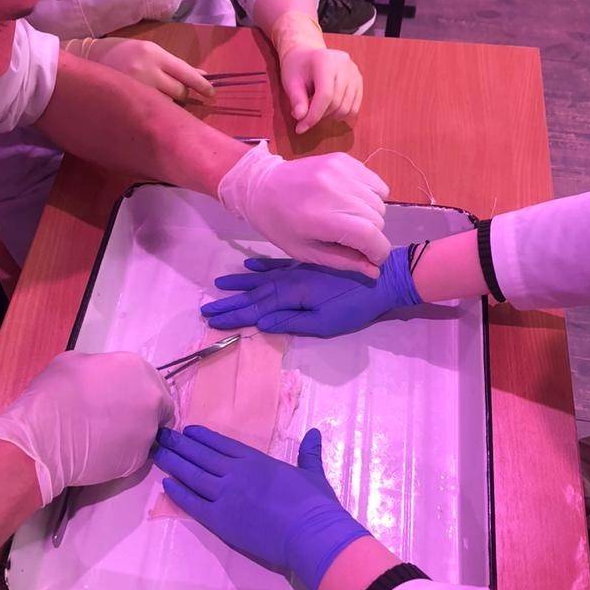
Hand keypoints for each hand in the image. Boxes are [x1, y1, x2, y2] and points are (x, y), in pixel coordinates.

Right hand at [0, 351, 173, 504]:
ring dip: (134, 433)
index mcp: (136, 367)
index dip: (137, 392)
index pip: (151, 381)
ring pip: (149, 431)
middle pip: (159, 406)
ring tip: (106, 438)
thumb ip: (99, 367)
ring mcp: (148, 429)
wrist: (42, 438)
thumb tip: (102, 379)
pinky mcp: (140, 458)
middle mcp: (151, 396)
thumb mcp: (72, 363)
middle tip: (119, 421)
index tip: (123, 401)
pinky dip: (125, 454)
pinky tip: (102, 452)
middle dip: (143, 412)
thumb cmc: (52, 395)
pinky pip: (137, 454)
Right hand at [82, 37, 214, 103]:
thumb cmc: (122, 53)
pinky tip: (148, 108)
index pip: (186, 73)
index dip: (202, 86)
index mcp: (153, 53)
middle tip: (173, 94)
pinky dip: (155, 112)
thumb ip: (174, 65)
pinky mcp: (127, 102)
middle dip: (182, 95)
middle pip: (180, 92)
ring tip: (156, 99)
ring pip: (167, 105)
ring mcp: (136, 88)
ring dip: (168, 105)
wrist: (87, 59)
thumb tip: (202, 76)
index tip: (211, 94)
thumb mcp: (149, 51)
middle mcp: (146, 70)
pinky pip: (152, 112)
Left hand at [153, 426, 366, 589]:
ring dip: (174, 463)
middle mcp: (236, 473)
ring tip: (158, 453)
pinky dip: (179, 493)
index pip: (223, 444)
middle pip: (202, 456)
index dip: (203, 437)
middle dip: (181, 445)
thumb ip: (309, 453)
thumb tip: (315, 433)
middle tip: (162, 437)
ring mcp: (226, 495)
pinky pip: (193, 503)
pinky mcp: (220, 520)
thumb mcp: (313, 474)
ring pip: (193, 475)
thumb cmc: (315, 505)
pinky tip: (166, 484)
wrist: (310, 533)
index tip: (188, 431)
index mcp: (257, 461)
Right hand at [202, 247, 420, 335]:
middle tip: (207, 309)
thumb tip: (263, 323)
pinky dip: (261, 268)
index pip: (256, 308)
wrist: (381, 278)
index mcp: (292, 295)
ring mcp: (297, 271)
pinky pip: (277, 266)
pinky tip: (249, 267)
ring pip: (261, 280)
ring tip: (220, 286)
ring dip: (240, 285)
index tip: (213, 320)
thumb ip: (293, 321)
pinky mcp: (306, 267)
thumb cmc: (356, 306)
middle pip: (254, 294)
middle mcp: (290, 280)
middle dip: (231, 303)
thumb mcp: (326, 322)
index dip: (234, 315)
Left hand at [217, 141, 390, 277]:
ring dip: (371, 215)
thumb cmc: (280, 225)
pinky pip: (375, 182)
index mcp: (321, 219)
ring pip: (379, 201)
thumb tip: (375, 270)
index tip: (372, 258)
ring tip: (350, 217)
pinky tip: (351, 200)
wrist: (261, 186)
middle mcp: (334, 191)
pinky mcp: (343, 159)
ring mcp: (340, 171)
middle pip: (377, 219)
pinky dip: (370, 195)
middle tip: (351, 237)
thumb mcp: (306, 251)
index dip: (378, 252)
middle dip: (371, 235)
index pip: (370, 235)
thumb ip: (343, 261)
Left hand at [279, 46, 362, 134]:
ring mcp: (354, 72)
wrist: (307, 55)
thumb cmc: (297, 68)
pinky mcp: (359, 81)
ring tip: (316, 109)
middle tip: (305, 116)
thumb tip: (301, 117)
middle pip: (336, 103)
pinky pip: (354, 108)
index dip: (313, 115)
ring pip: (346, 108)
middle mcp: (344, 64)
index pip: (325, 94)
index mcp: (325, 60)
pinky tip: (328, 109)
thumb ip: (297, 100)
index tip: (301, 128)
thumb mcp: (290, 82)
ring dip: (329, 117)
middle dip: (319, 116)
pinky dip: (340, 115)